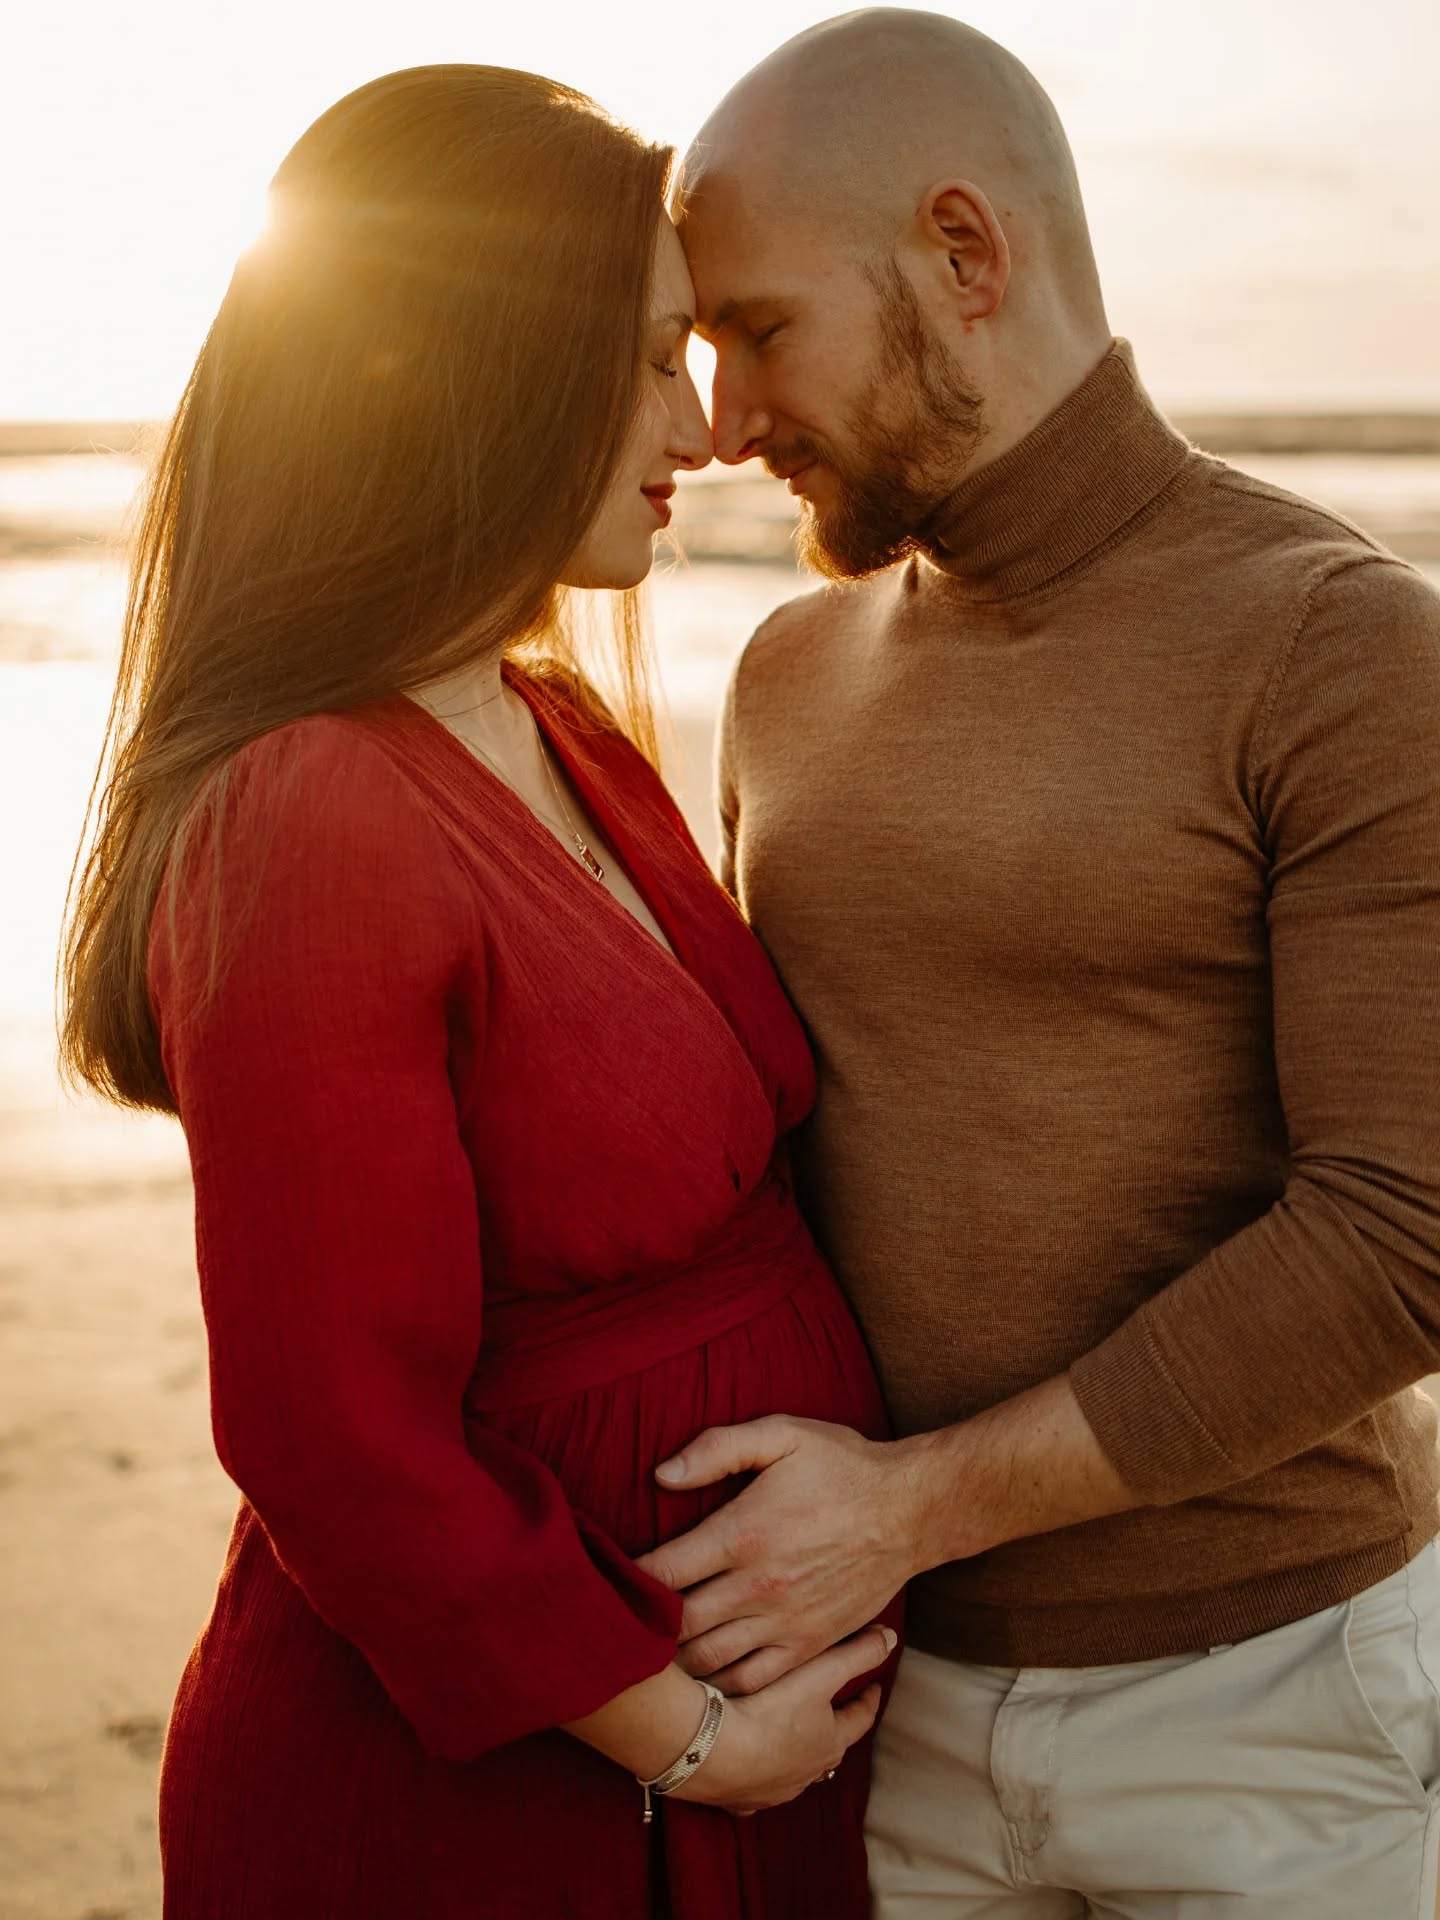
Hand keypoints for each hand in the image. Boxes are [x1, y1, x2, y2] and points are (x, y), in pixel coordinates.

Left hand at [638, 1416, 919, 1692]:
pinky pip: (752, 1682)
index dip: (627, 1580)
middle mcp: (759, 1587)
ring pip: (708, 1662)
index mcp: (743, 1533)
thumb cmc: (843, 1466)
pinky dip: (719, 1686)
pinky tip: (701, 1675)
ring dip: (673, 1663)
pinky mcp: (809, 1645)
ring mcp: (785, 1622)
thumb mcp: (783, 1434)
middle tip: (617, 1624)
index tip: (608, 1578)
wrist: (912, 1511)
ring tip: (649, 1652)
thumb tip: (661, 1474)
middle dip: (642, 1630)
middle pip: (676, 1627)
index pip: (663, 1572)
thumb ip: (718, 1448)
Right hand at [668, 1623, 895, 1814]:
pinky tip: (749, 1773)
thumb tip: (891, 1638)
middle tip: (833, 1712)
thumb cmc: (770, 1710)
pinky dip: (756, 1779)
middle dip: (832, 1730)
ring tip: (791, 1739)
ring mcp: (774, 1791)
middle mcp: (807, 1773)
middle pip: (828, 1750)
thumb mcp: (820, 1673)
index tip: (874, 1686)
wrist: (713, 1752)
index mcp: (830, 1743)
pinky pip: (753, 1791)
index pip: (859, 1719)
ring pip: (793, 1773)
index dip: (867, 1700)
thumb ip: (857, 1653)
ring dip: (795, 1755)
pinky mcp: (741, 1799)